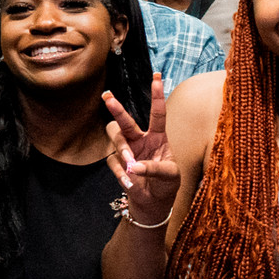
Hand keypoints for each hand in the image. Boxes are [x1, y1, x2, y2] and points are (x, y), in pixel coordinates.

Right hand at [104, 75, 177, 225]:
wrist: (154, 201)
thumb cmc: (166, 183)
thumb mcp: (170, 175)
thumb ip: (155, 169)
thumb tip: (134, 166)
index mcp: (158, 137)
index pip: (157, 113)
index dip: (156, 96)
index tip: (156, 77)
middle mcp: (140, 139)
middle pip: (125, 121)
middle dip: (117, 108)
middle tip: (108, 97)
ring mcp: (126, 150)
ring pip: (116, 138)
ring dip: (122, 150)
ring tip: (131, 164)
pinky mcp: (117, 163)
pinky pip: (113, 162)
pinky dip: (122, 173)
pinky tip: (130, 183)